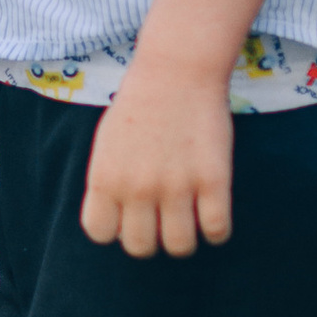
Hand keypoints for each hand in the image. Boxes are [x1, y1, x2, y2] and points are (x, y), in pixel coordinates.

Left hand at [79, 65, 232, 259]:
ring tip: (189, 218)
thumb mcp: (106, 144)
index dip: (115, 229)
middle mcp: (137, 187)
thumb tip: (116, 222)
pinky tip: (213, 211)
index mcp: (105, 177)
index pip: (100, 233)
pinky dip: (216, 230)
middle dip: (151, 237)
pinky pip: (217, 230)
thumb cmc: (140, 105)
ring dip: (184, 238)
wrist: (177, 70)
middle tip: (161, 217)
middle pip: (140, 247)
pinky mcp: (213, 180)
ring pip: (180, 246)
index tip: (129, 214)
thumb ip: (107, 182)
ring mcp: (176, 185)